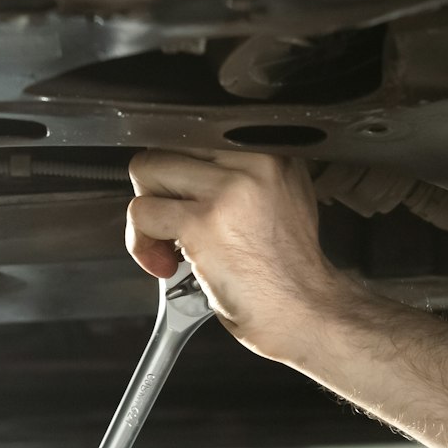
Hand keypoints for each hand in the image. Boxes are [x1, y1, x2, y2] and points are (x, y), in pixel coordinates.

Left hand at [125, 150, 363, 360]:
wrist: (306, 313)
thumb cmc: (291, 273)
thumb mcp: (285, 200)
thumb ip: (244, 177)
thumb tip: (190, 173)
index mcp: (271, 151)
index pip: (197, 134)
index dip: (182, 173)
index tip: (184, 200)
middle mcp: (252, 161)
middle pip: (168, 146)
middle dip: (158, 190)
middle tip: (172, 226)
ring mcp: (227, 189)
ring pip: (148, 171)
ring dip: (147, 217)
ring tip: (169, 248)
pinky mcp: (202, 222)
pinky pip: (142, 213)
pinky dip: (141, 244)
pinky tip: (167, 266)